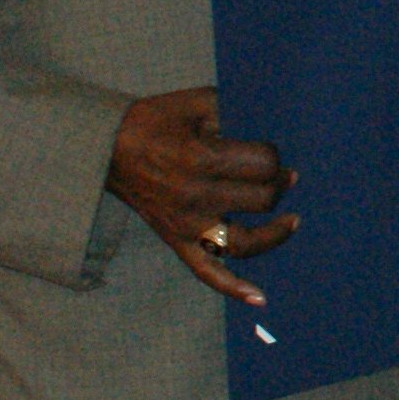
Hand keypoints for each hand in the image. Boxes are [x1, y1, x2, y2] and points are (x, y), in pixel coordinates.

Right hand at [111, 88, 293, 303]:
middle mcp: (196, 196)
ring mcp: (186, 224)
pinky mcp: (176, 240)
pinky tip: (260, 297)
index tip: (272, 152)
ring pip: (245, 242)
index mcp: (202, 159)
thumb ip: (236, 109)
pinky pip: (206, 272)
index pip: (264, 164)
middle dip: (279, 184)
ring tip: (292, 221)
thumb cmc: (155, 121)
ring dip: (274, 234)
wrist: (106, 147)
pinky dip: (233, 287)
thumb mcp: (197, 102)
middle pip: (262, 199)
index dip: (276, 157)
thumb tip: (273, 122)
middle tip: (284, 176)